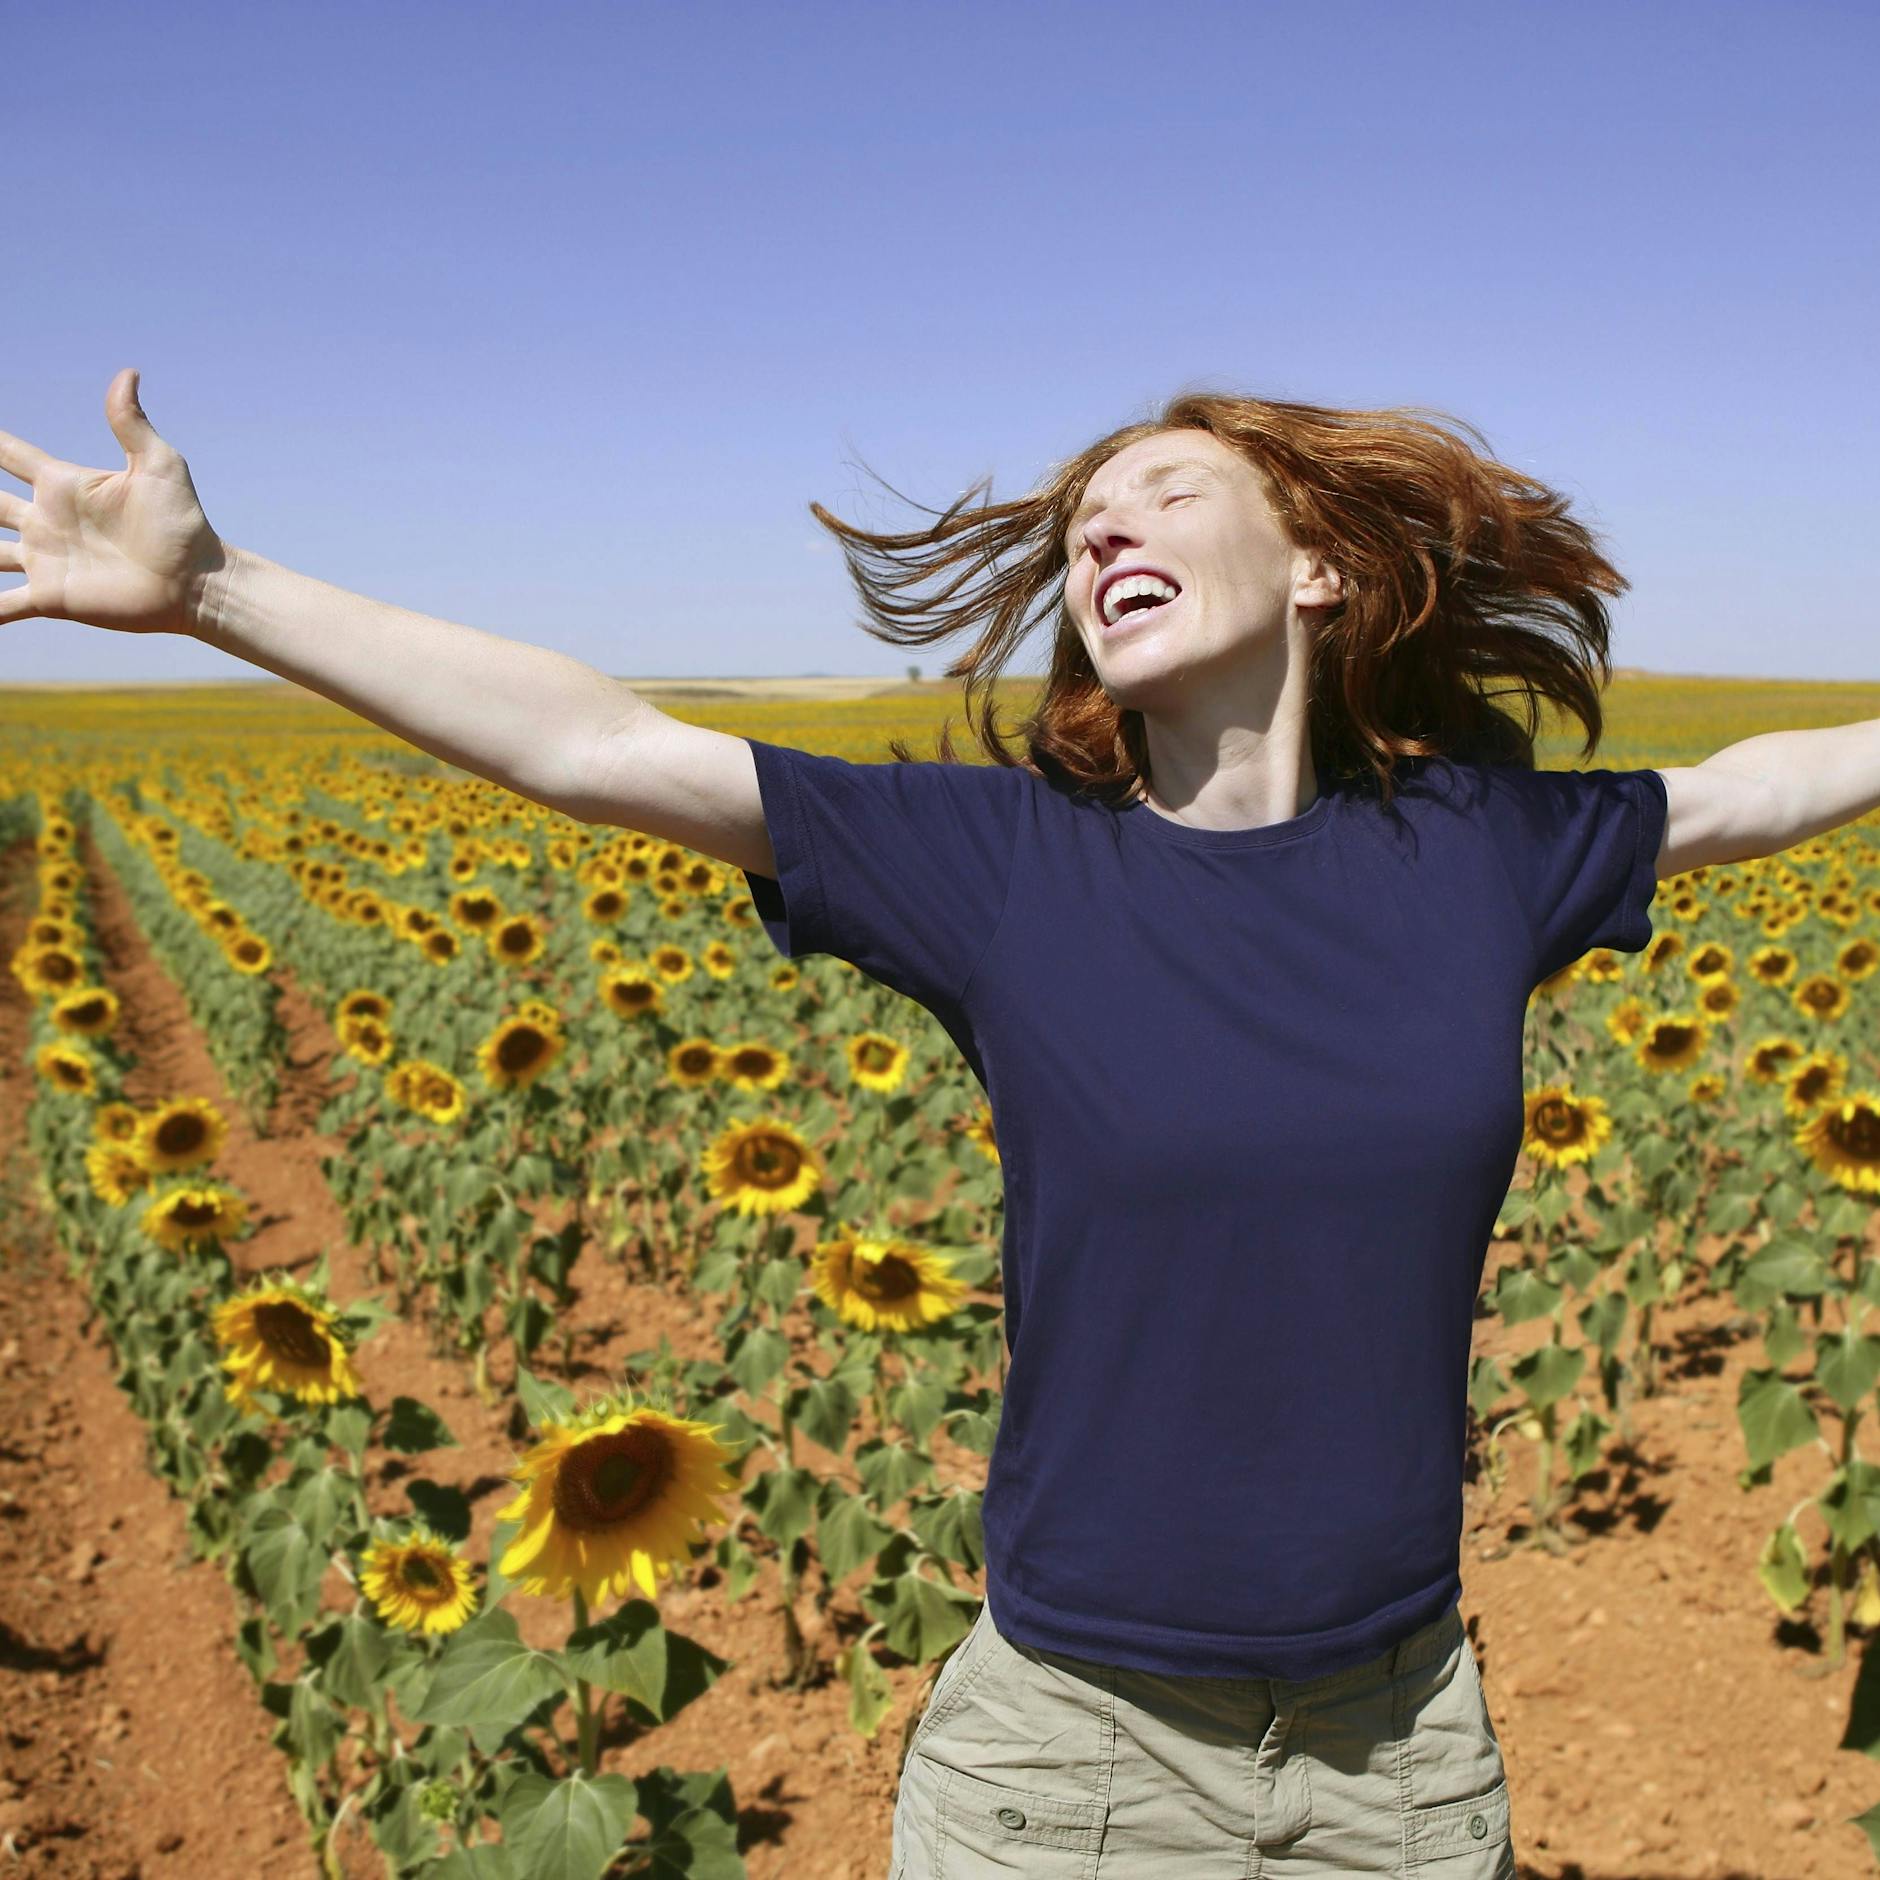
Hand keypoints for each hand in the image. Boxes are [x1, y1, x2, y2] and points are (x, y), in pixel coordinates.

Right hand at [0, 367, 230, 636]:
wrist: (197, 583)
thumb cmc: (183, 523)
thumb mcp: (159, 466)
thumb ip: (131, 423)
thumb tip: (127, 373)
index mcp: (62, 486)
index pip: (5, 454)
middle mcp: (44, 521)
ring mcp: (44, 560)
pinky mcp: (52, 597)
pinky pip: (3, 605)